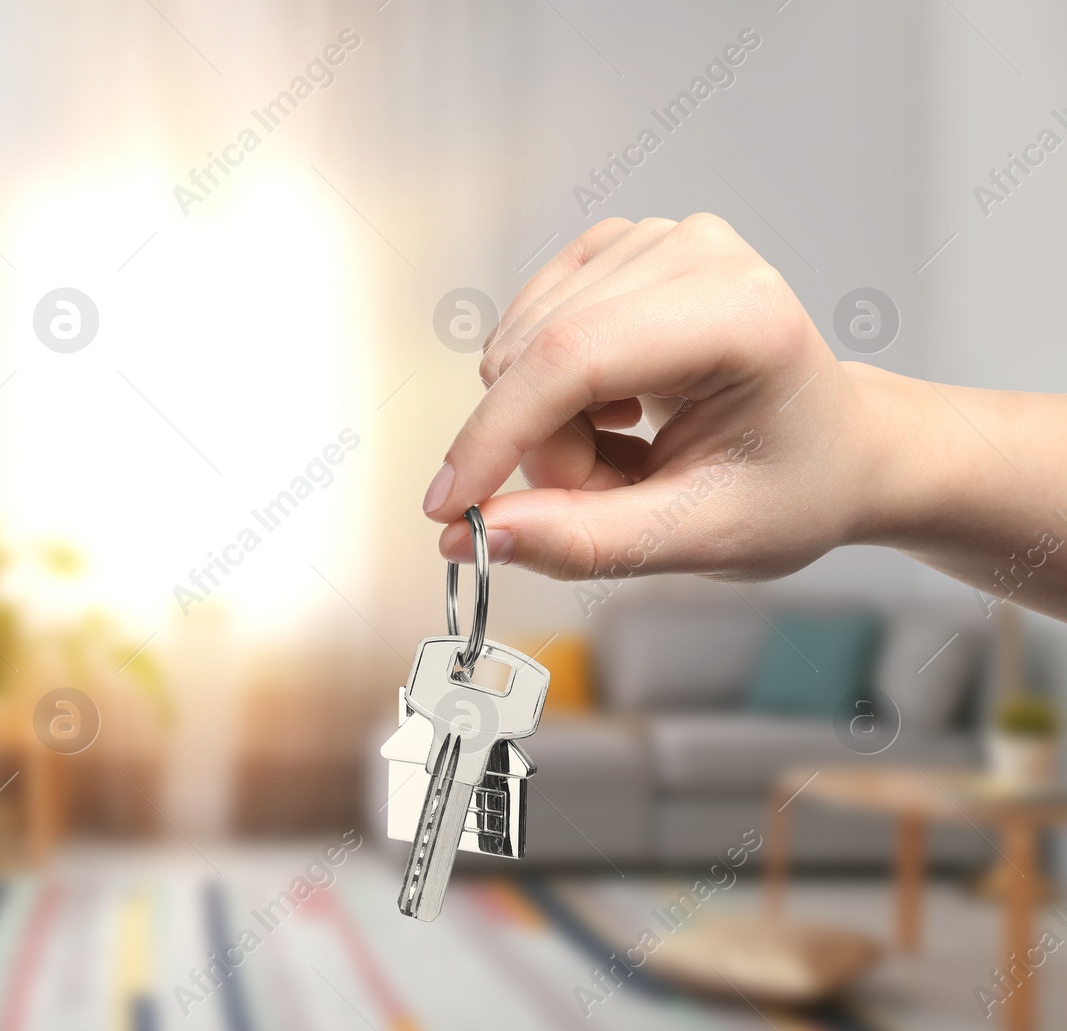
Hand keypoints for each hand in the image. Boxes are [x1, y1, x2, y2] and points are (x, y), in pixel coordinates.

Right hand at [424, 214, 886, 583]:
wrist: (835, 448)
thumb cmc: (789, 490)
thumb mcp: (700, 540)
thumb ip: (585, 542)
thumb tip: (473, 536)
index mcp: (741, 313)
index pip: (574, 357)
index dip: (495, 434)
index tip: (445, 508)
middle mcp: (696, 252)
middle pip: (538, 355)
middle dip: (544, 450)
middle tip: (613, 492)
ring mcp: (653, 239)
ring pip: (521, 347)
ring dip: (549, 427)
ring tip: (626, 453)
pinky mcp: (616, 248)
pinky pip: (525, 330)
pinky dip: (549, 393)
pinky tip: (612, 410)